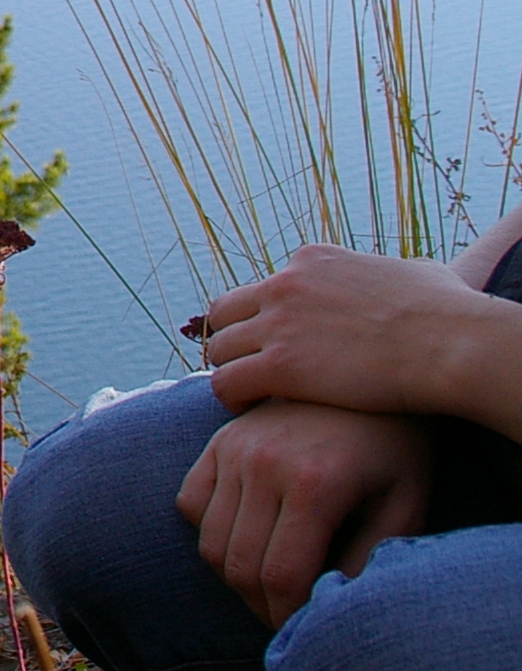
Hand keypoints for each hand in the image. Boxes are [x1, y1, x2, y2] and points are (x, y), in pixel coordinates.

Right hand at [177, 399, 431, 625]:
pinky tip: (247, 537)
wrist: (372, 372)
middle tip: (285, 617)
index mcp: (313, 485)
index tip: (304, 631)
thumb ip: (368, 560)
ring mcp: (233, 448)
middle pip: (239, 566)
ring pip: (209, 541)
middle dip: (260, 606)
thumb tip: (329, 609)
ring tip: (268, 584)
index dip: (287, 618)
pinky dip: (210, 531)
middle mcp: (262, 464)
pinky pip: (191, 502)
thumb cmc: (398, 449)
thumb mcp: (405, 505)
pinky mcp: (218, 440)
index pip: (281, 577)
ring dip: (234, 576)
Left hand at [203, 243, 499, 417]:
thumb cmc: (449, 315)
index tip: (276, 344)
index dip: (265, 319)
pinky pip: (227, 382)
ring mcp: (279, 323)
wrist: (452, 346)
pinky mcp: (280, 365)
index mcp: (313, 261)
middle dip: (233, 341)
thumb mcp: (416, 272)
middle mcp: (286, 284)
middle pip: (226, 312)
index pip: (265, 288)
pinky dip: (230, 397)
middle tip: (248, 369)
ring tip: (247, 394)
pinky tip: (247, 409)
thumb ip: (394, 273)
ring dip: (229, 370)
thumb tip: (409, 276)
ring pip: (219, 348)